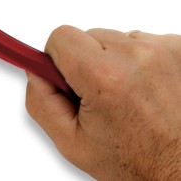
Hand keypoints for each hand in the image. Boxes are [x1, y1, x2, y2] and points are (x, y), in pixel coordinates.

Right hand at [26, 26, 180, 179]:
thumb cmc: (140, 162)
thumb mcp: (73, 143)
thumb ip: (42, 101)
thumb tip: (35, 70)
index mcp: (103, 76)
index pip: (61, 36)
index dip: (60, 59)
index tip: (70, 79)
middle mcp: (136, 56)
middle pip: (90, 37)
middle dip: (91, 62)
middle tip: (106, 97)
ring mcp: (163, 50)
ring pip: (118, 39)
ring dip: (120, 62)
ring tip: (133, 96)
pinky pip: (145, 43)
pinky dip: (144, 62)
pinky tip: (152, 90)